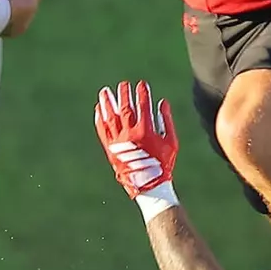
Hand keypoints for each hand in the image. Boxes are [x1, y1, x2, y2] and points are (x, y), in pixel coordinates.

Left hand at [95, 80, 178, 197]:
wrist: (149, 185)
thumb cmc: (163, 163)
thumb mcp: (171, 142)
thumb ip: (167, 120)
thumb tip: (162, 102)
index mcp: (146, 131)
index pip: (143, 106)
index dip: (142, 94)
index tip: (141, 84)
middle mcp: (130, 134)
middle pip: (125, 109)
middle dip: (124, 95)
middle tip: (123, 84)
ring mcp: (119, 142)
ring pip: (110, 118)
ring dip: (108, 103)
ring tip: (105, 92)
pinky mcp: (111, 149)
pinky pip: (103, 131)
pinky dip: (100, 120)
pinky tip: (99, 110)